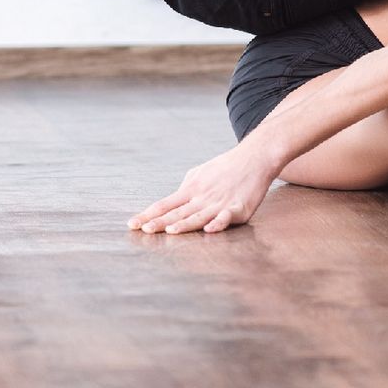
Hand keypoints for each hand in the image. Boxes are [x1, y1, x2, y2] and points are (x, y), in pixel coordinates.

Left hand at [128, 144, 277, 234]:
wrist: (255, 157)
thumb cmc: (227, 166)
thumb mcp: (200, 173)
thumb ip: (186, 188)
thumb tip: (173, 199)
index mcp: (191, 189)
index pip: (165, 204)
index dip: (148, 214)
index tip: (132, 224)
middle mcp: (202, 197)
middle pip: (178, 212)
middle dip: (160, 222)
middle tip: (145, 230)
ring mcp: (219, 202)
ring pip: (199, 216)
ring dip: (185, 224)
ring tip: (171, 231)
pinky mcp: (238, 207)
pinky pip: (226, 216)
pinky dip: (218, 223)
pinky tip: (210, 229)